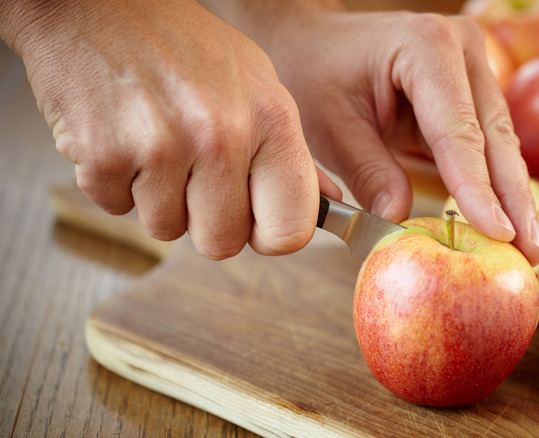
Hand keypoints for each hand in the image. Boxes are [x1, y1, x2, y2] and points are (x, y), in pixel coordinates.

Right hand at [3, 0, 340, 258]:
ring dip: (158, 199)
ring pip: (166, 230)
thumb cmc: (183, 47)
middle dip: (205, 220)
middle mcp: (221, 135)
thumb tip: (326, 202)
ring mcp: (161, 147)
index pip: (290, 230)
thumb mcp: (256, 84)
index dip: (268, 235)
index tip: (254, 221)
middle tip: (193, 175)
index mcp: (271, 119)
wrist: (95, 4)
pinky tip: (123, 138)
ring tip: (155, 143)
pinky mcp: (104, 156)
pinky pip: (116, 210)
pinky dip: (116, 184)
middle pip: (222, 244)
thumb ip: (290, 152)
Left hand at [228, 7, 538, 264]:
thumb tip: (400, 219)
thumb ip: (367, 172)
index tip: (499, 234)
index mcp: (426, 45)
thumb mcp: (330, 126)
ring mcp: (472, 67)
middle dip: (512, 200)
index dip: (478, 188)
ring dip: (512, 196)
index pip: (459, 131)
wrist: (313, 43)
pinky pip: (488, 142)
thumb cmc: (314, 74)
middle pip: (496, 136)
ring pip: (501, 141)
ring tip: (527, 248)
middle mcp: (462, 49)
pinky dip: (495, 183)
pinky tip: (507, 221)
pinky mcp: (471, 91)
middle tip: (530, 253)